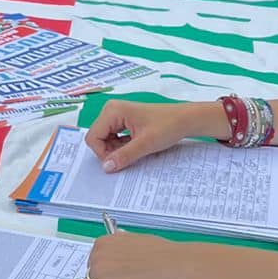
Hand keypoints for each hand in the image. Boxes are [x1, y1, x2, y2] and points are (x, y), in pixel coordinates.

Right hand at [83, 99, 223, 172]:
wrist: (184, 119)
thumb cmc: (167, 126)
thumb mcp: (145, 144)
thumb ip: (124, 156)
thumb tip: (106, 168)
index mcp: (112, 111)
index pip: (93, 137)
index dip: (102, 153)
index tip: (120, 161)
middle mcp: (111, 110)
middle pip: (97, 138)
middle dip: (109, 151)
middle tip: (130, 155)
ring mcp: (116, 114)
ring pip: (104, 139)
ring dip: (116, 149)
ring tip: (135, 149)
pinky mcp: (122, 120)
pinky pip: (113, 137)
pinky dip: (121, 145)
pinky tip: (135, 146)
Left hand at [85, 232, 187, 278]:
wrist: (178, 267)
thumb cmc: (166, 258)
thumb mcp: (137, 245)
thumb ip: (122, 252)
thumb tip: (120, 261)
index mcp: (104, 243)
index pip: (99, 267)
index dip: (115, 276)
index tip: (126, 278)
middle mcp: (97, 255)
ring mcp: (98, 274)